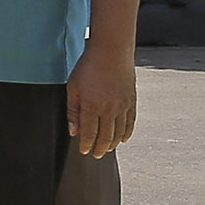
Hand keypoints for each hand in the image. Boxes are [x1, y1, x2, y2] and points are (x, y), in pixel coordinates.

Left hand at [67, 43, 137, 161]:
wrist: (112, 50)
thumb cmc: (89, 65)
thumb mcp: (73, 87)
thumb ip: (72, 111)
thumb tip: (73, 131)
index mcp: (91, 106)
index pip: (89, 134)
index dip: (86, 145)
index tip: (84, 151)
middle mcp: (108, 109)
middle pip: (105, 137)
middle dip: (100, 149)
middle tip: (96, 155)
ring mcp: (122, 106)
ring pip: (119, 133)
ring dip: (113, 144)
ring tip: (107, 149)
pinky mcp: (131, 101)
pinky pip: (130, 122)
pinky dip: (127, 133)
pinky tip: (123, 139)